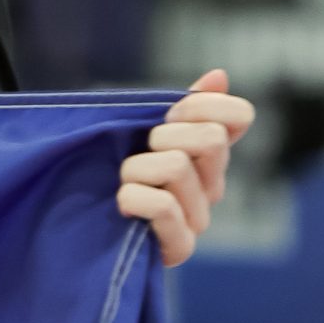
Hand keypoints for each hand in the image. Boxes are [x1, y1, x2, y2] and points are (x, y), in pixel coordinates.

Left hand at [115, 68, 254, 268]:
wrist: (84, 232)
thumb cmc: (111, 174)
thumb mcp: (140, 134)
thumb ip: (182, 106)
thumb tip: (219, 76)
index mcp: (209, 153)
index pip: (240, 116)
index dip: (204, 105)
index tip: (168, 114)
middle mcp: (213, 184)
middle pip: (210, 139)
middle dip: (163, 136)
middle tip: (139, 151)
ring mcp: (200, 217)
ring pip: (177, 167)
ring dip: (136, 169)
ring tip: (123, 183)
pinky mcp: (181, 246)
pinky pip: (164, 207)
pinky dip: (134, 198)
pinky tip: (123, 203)